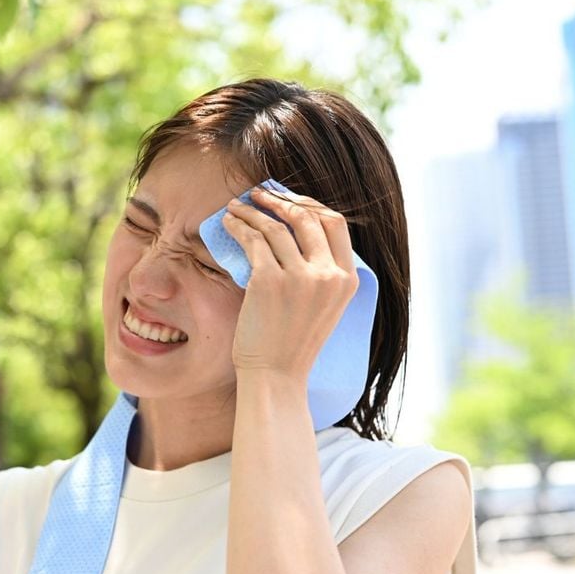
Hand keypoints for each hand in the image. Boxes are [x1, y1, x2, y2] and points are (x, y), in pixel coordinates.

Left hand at [222, 187, 358, 382]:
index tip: (289, 201)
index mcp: (347, 280)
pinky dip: (238, 227)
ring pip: (276, 226)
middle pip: (307, 217)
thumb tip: (295, 231)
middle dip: (280, 201)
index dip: (310, 205)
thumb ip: (319, 272)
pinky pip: (253, 240)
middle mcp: (328, 275)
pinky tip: (228, 223)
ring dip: (252, 211)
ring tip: (236, 207)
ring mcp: (300, 277)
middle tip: (259, 196)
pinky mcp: (269, 281)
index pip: (336, 224)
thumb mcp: (323, 306)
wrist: (275, 377)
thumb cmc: (291, 344)